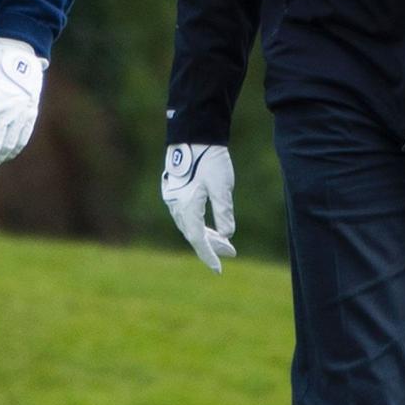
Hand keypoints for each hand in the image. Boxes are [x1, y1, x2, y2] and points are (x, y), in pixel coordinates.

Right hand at [161, 143, 236, 272]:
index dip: (209, 256)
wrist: (193, 134)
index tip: (219, 269)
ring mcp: (173, 197)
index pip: (199, 240)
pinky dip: (198, 223)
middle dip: (211, 246)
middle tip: (231, 252)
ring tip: (223, 241)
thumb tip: (227, 235)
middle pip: (194, 234)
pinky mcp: (174, 190)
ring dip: (205, 235)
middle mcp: (176, 206)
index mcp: (187, 208)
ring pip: (189, 225)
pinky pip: (185, 215)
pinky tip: (209, 224)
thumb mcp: (222, 187)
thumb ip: (224, 212)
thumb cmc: (209, 159)